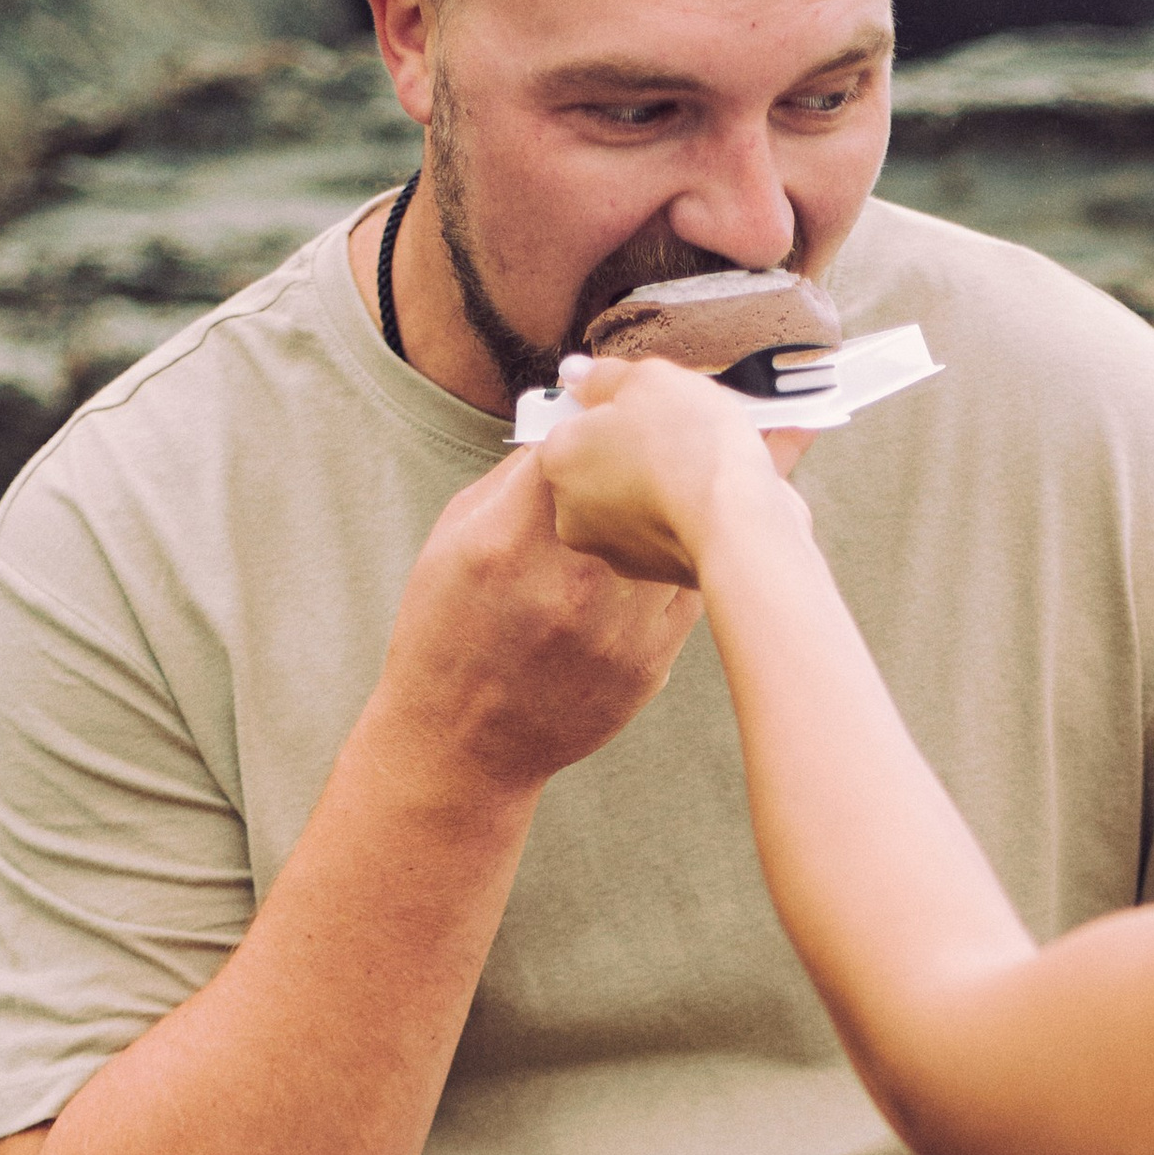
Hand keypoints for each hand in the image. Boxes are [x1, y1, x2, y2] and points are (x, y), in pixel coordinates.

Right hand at [374, 438, 700, 800]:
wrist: (464, 745)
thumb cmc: (447, 632)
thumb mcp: (452, 540)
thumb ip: (513, 482)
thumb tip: (575, 431)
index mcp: (508, 539)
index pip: (580, 445)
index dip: (605, 420)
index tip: (617, 409)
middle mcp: (570, 581)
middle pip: (641, 485)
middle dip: (659, 453)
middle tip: (689, 422)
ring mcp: (617, 626)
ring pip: (681, 535)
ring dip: (691, 502)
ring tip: (706, 474)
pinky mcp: (650, 661)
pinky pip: (692, 589)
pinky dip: (695, 558)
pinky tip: (698, 541)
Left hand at [538, 356, 814, 587]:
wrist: (739, 525)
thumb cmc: (689, 445)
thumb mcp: (648, 379)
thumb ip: (603, 375)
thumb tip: (575, 373)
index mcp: (558, 459)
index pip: (571, 423)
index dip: (609, 407)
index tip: (642, 403)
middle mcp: (571, 512)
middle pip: (600, 465)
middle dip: (632, 447)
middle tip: (678, 429)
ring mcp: (611, 548)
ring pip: (633, 500)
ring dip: (659, 481)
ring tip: (705, 461)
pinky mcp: (652, 573)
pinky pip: (664, 529)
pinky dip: (682, 513)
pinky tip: (714, 495)